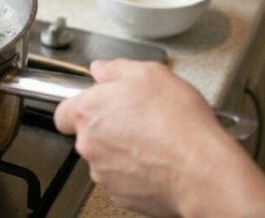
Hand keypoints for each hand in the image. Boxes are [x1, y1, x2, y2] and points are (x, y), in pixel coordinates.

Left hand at [54, 59, 264, 216]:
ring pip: (106, 157)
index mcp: (89, 111)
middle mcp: (90, 145)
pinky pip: (124, 179)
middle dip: (109, 126)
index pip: (63, 112)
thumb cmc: (179, 123)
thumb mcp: (150, 74)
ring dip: (123, 149)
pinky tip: (159, 160)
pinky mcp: (122, 196)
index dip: (81, 105)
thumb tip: (103, 70)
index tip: (101, 103)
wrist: (202, 170)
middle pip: (88, 134)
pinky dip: (137, 172)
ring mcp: (104, 174)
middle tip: (139, 117)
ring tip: (155, 140)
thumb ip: (117, 69)